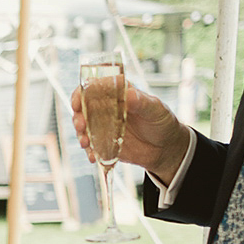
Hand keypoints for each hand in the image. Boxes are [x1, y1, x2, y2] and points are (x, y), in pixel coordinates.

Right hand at [70, 82, 189, 184]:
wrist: (166, 149)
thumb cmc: (162, 122)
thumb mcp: (156, 109)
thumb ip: (142, 102)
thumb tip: (128, 95)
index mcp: (117, 93)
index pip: (94, 87)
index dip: (82, 92)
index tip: (79, 101)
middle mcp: (107, 108)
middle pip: (83, 107)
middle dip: (77, 115)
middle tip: (81, 125)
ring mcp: (103, 126)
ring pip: (83, 126)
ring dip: (80, 134)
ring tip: (85, 143)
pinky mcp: (103, 142)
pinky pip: (90, 145)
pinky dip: (89, 151)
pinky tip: (93, 157)